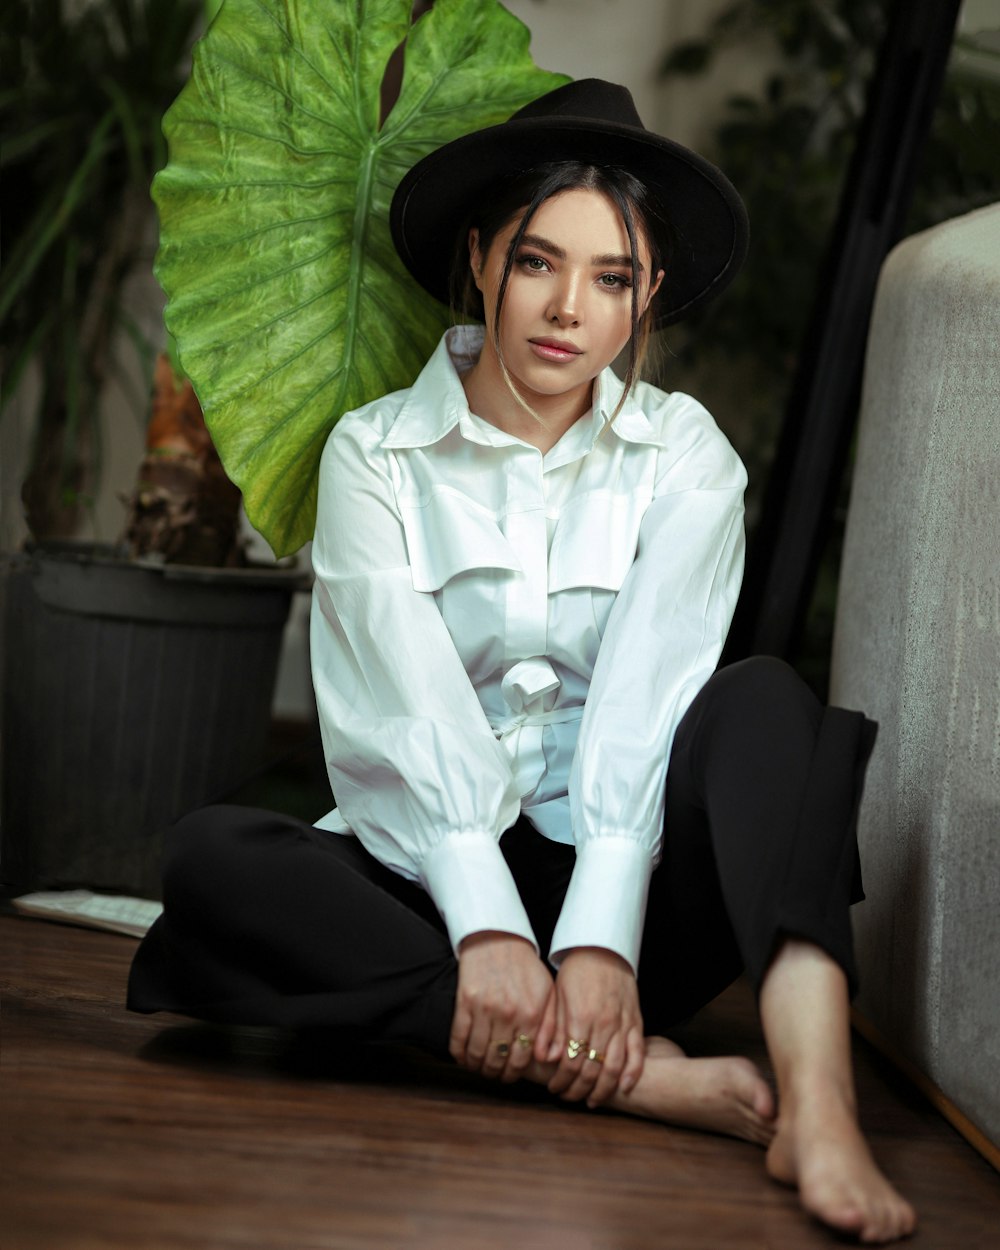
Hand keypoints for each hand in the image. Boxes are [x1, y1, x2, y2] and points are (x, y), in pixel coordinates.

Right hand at [450, 931, 553, 1082]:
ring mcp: (484, 1008)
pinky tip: (462, 1058)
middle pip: (498, 1060)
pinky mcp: (464, 1002)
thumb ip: (551, 1028)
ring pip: (477, 1053)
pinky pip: (459, 1038)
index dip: (514, 1073)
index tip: (509, 1075)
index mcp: (531, 1014)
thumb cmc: (525, 968)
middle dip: (495, 1073)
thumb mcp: (547, 994)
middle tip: (493, 1074)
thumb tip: (548, 1059)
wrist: (498, 939)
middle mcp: (509, 1014)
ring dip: (477, 1066)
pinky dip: (459, 1054)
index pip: (521, 1059)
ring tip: (478, 1067)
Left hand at [537, 947, 644, 1107]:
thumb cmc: (576, 972)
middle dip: (578, 1089)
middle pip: (592, 1070)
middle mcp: (603, 1024)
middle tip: (568, 1098)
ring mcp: (622, 1024)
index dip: (561, 1080)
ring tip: (591, 1100)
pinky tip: (625, 1087)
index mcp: (580, 1018)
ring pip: (614, 1067)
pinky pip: (637, 1053)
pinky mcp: (635, 1021)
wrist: (602, 949)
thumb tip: (546, 1059)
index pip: (571, 1062)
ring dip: (603, 1089)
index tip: (553, 1088)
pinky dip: (633, 1072)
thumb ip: (553, 1029)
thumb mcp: (558, 997)